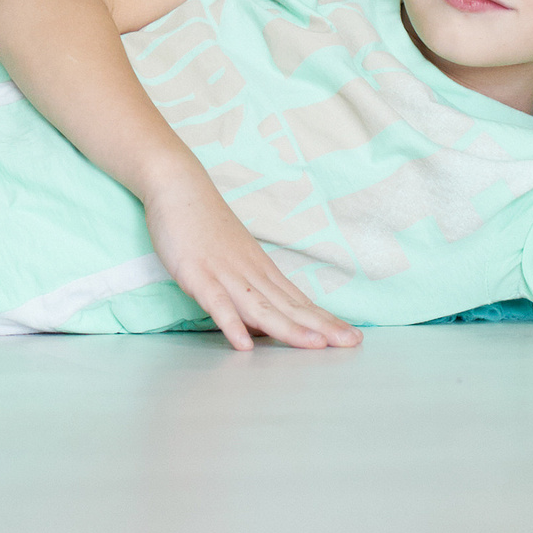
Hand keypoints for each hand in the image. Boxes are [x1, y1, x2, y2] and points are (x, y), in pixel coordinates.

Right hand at [143, 174, 360, 350]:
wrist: (179, 186)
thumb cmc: (206, 224)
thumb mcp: (236, 257)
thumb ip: (251, 289)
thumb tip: (264, 322)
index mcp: (262, 270)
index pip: (299, 301)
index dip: (325, 320)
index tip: (353, 336)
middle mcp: (251, 273)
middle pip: (290, 306)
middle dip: (321, 327)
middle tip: (352, 343)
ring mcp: (225, 273)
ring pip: (261, 307)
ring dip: (288, 328)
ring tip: (314, 346)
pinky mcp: (197, 274)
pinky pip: (216, 303)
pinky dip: (231, 323)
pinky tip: (242, 345)